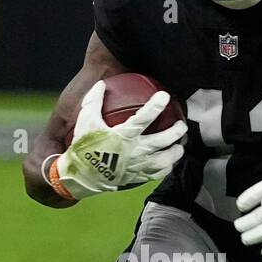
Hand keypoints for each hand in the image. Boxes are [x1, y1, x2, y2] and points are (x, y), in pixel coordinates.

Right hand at [53, 80, 186, 199]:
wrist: (80, 176)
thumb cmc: (84, 147)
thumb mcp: (86, 121)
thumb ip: (94, 101)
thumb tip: (101, 84)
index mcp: (123, 135)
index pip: (145, 117)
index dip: (156, 105)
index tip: (165, 96)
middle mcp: (134, 150)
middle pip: (163, 140)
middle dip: (176, 131)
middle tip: (181, 124)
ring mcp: (137, 165)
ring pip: (165, 159)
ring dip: (176, 152)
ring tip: (180, 145)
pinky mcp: (137, 177)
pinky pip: (158, 174)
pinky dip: (166, 167)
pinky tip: (169, 162)